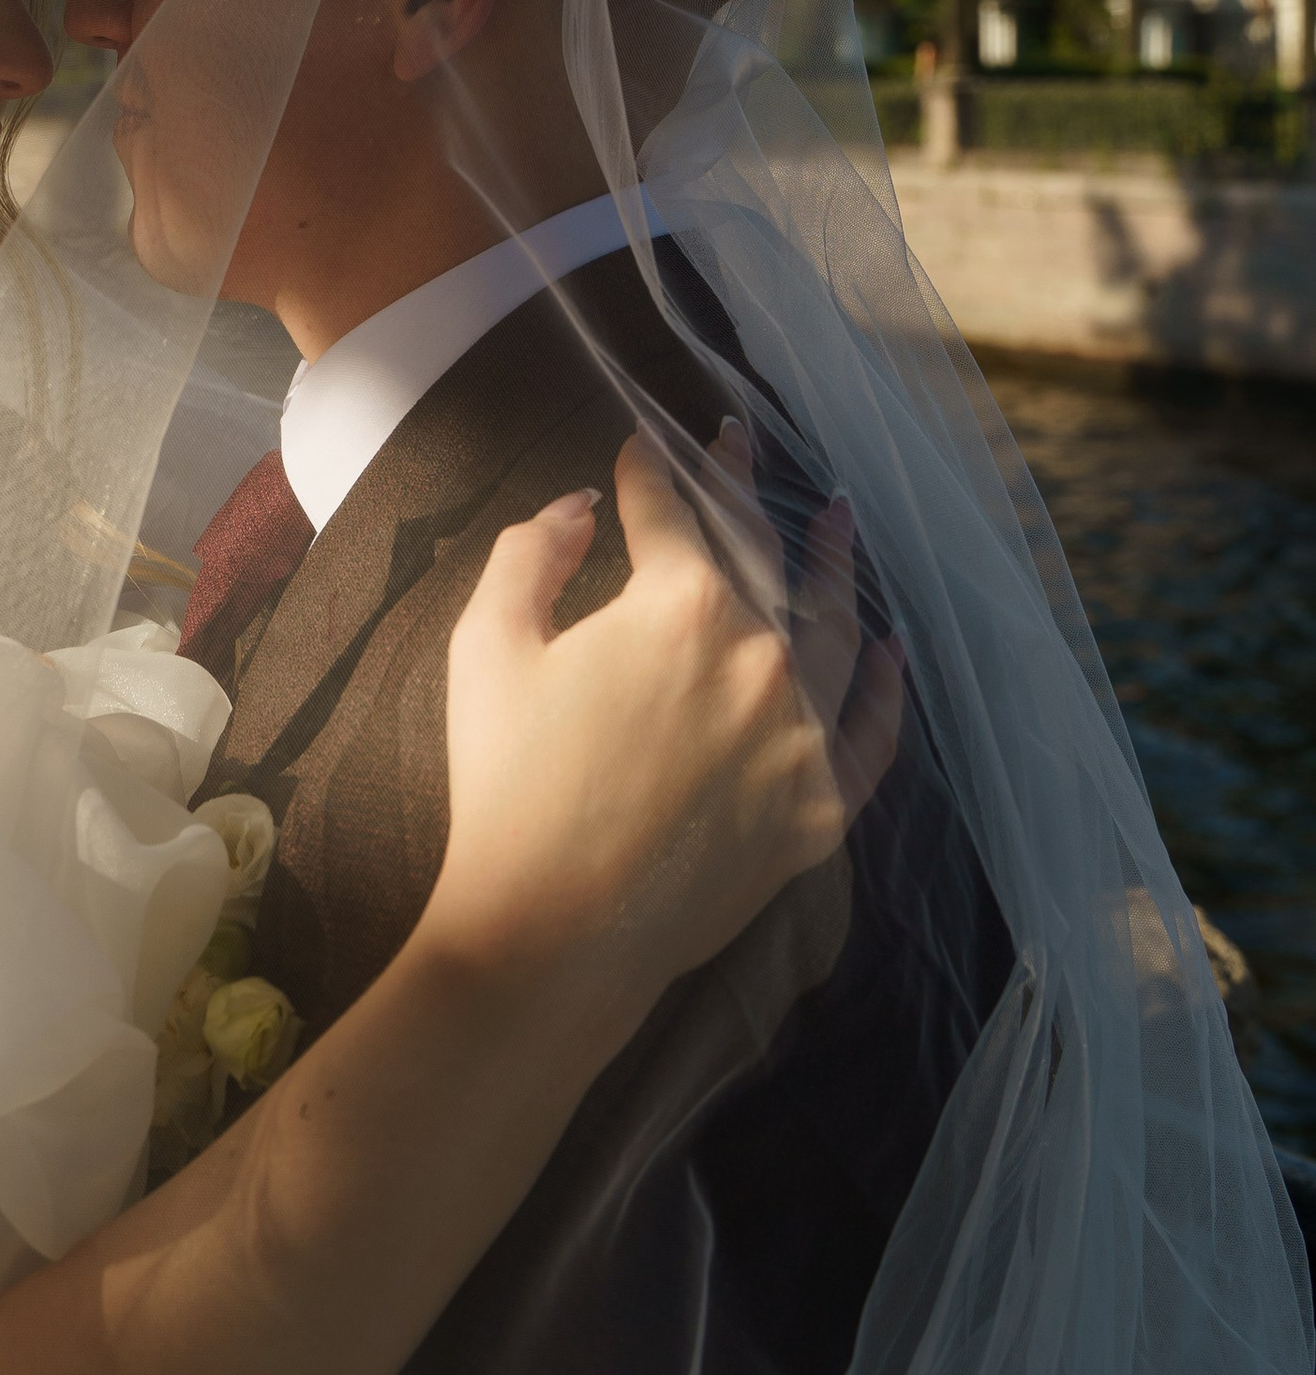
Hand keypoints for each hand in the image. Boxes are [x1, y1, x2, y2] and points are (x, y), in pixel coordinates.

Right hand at [425, 423, 900, 1036]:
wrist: (553, 931)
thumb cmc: (508, 784)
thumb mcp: (487, 646)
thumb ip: (532, 552)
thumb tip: (584, 507)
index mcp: (681, 606)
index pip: (674, 511)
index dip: (652, 470)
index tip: (645, 443)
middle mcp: (763, 658)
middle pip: (761, 553)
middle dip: (743, 487)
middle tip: (738, 443)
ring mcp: (803, 736)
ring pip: (834, 629)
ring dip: (834, 566)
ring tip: (839, 520)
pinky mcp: (821, 808)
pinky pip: (872, 735)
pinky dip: (883, 687)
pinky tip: (887, 650)